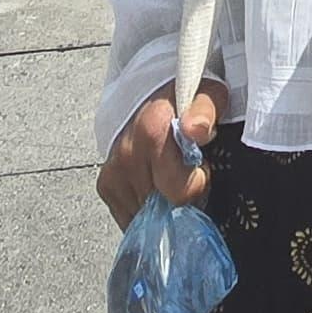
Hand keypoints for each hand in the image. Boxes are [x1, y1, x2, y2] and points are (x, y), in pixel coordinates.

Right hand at [96, 77, 225, 227]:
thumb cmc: (184, 101)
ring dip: (161, 204)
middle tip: (185, 172)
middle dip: (179, 197)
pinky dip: (144, 208)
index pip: (180, 192)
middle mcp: (127, 154)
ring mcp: (114, 171)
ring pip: (145, 216)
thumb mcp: (206, 96)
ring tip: (169, 176)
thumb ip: (204, 111)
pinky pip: (128, 215)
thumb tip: (196, 129)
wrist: (152, 96)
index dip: (198, 185)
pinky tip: (154, 185)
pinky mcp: (105, 184)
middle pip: (162, 208)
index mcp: (152, 131)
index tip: (200, 168)